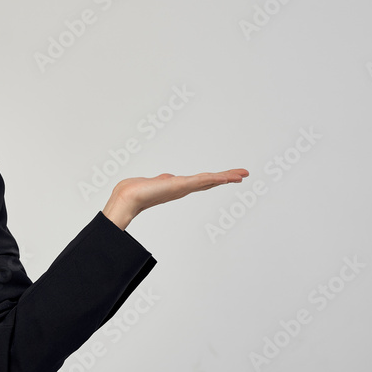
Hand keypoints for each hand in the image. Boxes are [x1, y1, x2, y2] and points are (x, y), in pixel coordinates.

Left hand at [102, 168, 249, 229]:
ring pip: (209, 181)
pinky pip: (201, 181)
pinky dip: (213, 179)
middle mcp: (183, 188)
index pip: (202, 182)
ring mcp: (183, 187)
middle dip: (227, 178)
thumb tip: (167, 178)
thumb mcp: (155, 181)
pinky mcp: (180, 186)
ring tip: (241, 175)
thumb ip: (164, 180)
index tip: (229, 176)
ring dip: (225, 177)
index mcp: (179, 186)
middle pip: (210, 181)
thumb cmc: (136, 191)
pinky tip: (225, 177)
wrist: (128, 197)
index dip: (216, 179)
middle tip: (243, 174)